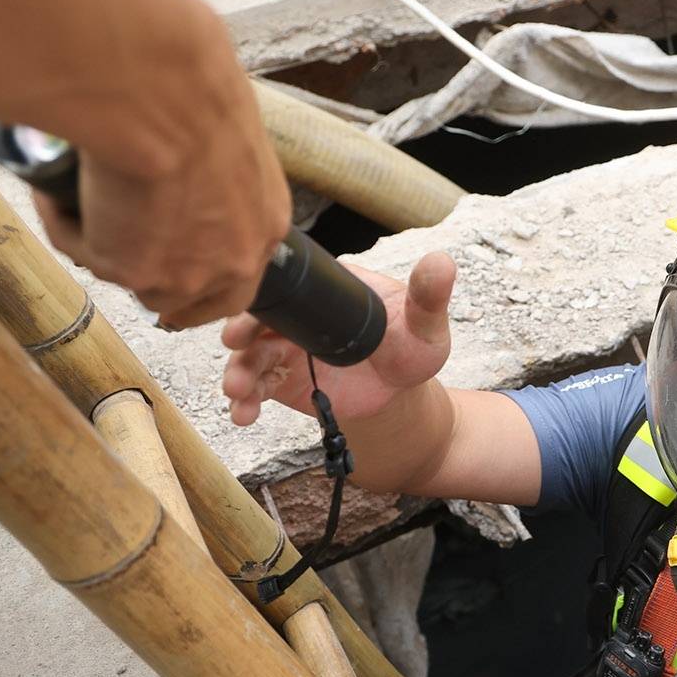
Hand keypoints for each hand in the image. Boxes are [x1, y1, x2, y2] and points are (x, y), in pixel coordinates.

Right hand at [37, 40, 290, 328]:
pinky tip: (60, 184)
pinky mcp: (128, 269)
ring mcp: (182, 272)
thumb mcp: (226, 137)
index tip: (172, 266)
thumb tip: (176, 168)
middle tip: (113, 236)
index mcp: (265, 224)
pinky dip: (65, 218)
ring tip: (85, 195)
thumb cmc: (194, 90)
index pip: (238, 282)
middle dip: (149, 276)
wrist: (163, 94)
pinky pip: (83, 249)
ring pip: (133, 282)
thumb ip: (212, 172)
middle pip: (186, 299)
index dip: (202, 280)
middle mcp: (233, 260)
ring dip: (106, 246)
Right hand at [221, 250, 455, 426]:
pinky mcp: (281, 377)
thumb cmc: (412, 348)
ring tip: (239, 392)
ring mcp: (285, 344)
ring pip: (252, 353)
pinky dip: (246, 400)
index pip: (297, 282)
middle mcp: (300, 312)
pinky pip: (256, 386)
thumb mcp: (424, 325)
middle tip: (235, 343)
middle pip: (262, 315)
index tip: (256, 302)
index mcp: (330, 287)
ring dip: (239, 370)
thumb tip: (442, 261)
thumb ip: (429, 297)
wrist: (399, 393)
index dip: (273, 290)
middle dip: (242, 328)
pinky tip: (243, 414)